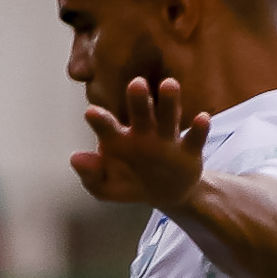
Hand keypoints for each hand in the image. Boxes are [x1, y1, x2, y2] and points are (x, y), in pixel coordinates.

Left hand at [72, 74, 205, 210]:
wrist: (165, 193)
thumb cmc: (129, 183)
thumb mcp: (106, 187)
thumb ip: (91, 175)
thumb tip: (75, 159)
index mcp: (118, 139)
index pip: (107, 126)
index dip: (100, 120)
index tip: (91, 113)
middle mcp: (143, 133)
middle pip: (141, 113)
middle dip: (138, 99)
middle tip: (136, 84)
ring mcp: (167, 139)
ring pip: (169, 117)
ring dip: (169, 102)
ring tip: (169, 85)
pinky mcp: (189, 151)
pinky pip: (194, 138)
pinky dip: (199, 129)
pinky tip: (201, 118)